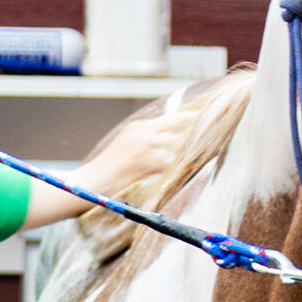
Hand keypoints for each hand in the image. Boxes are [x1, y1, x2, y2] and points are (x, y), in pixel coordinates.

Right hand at [19, 104, 198, 231]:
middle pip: (179, 127)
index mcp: (138, 128)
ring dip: (185, 155)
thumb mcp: (128, 149)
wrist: (90, 183)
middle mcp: (142, 132)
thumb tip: (175, 144)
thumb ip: (148, 143)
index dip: (190, 120)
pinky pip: (169, 165)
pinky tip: (172, 177)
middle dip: (194, 133)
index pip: (172, 119)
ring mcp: (145, 146)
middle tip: (212, 137)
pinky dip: (173, 171)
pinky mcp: (146, 162)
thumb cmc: (109, 172)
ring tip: (192, 161)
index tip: (205, 121)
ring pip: (177, 147)